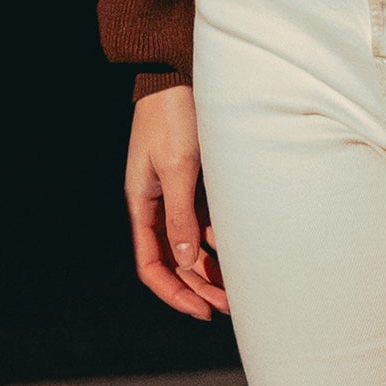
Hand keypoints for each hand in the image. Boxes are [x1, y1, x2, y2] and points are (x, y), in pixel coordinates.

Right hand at [124, 85, 228, 320]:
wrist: (179, 75)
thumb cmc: (174, 117)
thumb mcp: (178, 168)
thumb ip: (181, 215)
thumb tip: (184, 261)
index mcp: (143, 204)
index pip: (152, 264)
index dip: (174, 292)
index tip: (201, 311)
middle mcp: (158, 204)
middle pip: (176, 260)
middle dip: (200, 286)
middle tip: (230, 307)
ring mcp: (177, 193)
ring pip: (193, 243)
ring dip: (214, 267)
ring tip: (241, 287)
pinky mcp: (196, 180)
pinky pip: (206, 221)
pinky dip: (222, 239)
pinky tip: (243, 248)